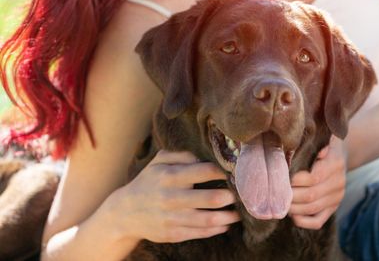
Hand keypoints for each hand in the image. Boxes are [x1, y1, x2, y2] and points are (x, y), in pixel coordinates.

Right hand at [108, 150, 239, 242]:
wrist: (125, 212)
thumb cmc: (148, 182)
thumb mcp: (159, 162)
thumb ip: (181, 154)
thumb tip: (204, 156)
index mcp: (169, 176)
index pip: (204, 171)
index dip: (223, 171)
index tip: (235, 172)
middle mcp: (170, 197)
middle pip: (210, 198)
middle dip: (231, 196)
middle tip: (243, 194)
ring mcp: (171, 218)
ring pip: (208, 219)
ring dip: (228, 216)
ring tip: (239, 212)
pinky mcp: (172, 234)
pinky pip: (200, 233)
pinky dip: (217, 229)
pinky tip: (226, 223)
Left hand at [289, 138, 346, 228]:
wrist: (341, 155)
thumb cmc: (324, 144)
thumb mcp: (323, 137)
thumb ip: (316, 142)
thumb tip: (309, 150)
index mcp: (335, 163)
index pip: (314, 177)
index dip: (296, 180)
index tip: (282, 177)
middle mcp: (339, 182)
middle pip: (311, 195)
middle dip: (291, 196)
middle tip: (276, 193)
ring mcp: (337, 197)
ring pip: (313, 209)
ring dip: (294, 208)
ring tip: (281, 202)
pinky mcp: (333, 208)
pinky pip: (318, 221)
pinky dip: (304, 222)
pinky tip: (292, 215)